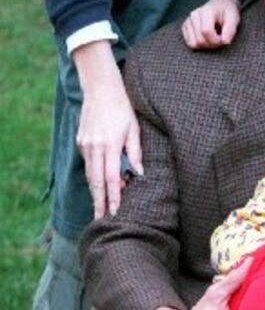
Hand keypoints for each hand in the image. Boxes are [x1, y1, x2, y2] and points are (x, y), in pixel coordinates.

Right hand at [73, 41, 141, 217]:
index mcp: (110, 145)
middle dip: (99, 202)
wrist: (100, 89)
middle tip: (101, 220)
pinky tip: (98, 184)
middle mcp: (94, 147)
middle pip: (96, 181)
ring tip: (100, 207)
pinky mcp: (81, 141)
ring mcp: (85, 144)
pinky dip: (93, 175)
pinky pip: (88, 162)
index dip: (113, 196)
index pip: (110, 177)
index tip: (115, 211)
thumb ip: (136, 152)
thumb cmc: (122, 108)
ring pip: (89, 174)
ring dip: (95, 191)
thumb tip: (138, 174)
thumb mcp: (134, 128)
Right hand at [181, 0, 240, 48]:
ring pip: (194, 44)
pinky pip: (190, 44)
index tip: (225, 39)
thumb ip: (230, 29)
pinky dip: (200, 44)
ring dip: (206, 45)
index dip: (216, 40)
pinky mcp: (185, 26)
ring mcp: (188, 20)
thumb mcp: (234, 18)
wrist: (221, 5)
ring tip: (214, 37)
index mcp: (206, 10)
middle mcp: (194, 14)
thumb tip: (225, 41)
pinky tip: (207, 37)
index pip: (206, 32)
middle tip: (221, 39)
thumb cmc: (228, 12)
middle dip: (212, 44)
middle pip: (200, 40)